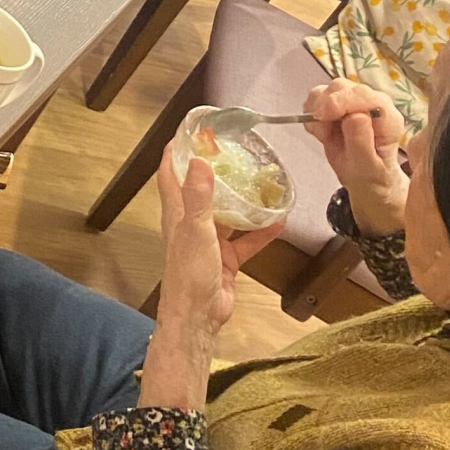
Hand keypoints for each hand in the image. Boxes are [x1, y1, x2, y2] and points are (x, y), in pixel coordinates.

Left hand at [138, 153, 281, 412]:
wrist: (200, 317)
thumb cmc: (190, 274)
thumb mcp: (196, 230)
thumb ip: (198, 197)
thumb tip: (197, 159)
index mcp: (177, 214)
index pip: (169, 175)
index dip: (174, 152)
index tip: (188, 132)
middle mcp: (191, 224)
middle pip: (201, 191)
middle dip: (216, 172)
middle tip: (235, 152)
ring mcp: (209, 242)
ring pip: (228, 215)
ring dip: (243, 201)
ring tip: (262, 181)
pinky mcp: (227, 260)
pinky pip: (246, 240)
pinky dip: (261, 231)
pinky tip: (280, 219)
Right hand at [303, 79, 408, 238]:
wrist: (367, 180)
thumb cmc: (372, 177)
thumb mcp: (368, 168)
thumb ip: (362, 142)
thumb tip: (355, 116)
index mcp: (387, 118)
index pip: (364, 96)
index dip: (342, 101)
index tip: (323, 116)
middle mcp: (374, 103)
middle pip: (343, 88)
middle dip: (325, 106)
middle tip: (322, 132)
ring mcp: (356, 101)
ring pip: (328, 89)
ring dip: (317, 110)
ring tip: (323, 135)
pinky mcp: (340, 102)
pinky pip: (318, 97)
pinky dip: (312, 113)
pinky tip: (321, 131)